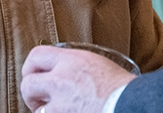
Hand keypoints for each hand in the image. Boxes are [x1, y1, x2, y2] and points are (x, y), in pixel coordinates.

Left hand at [20, 45, 136, 112]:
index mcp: (72, 61)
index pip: (36, 55)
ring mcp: (60, 104)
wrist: (135, 106)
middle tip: (39, 100)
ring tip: (57, 111)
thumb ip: (75, 66)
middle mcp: (61, 80)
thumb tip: (61, 71)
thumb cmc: (125, 89)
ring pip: (37, 109)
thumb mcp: (99, 65)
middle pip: (28, 83)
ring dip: (44, 111)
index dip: (31, 67)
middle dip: (31, 93)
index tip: (34, 75)